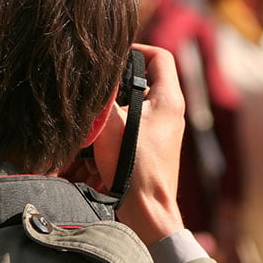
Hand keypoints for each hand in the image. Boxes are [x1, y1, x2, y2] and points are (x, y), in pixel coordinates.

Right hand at [92, 44, 186, 245]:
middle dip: (116, 86)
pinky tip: (93, 146)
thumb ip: (105, 97)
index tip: (112, 57)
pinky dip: (112, 133)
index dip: (136, 50)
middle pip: (143, 82)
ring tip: (92, 122)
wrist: (147, 213)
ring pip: (132, 107)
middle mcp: (170, 113)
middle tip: (96, 90)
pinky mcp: (151, 149)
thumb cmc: (136, 169)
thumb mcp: (114, 125)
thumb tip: (94, 78)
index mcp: (169, 100)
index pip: (160, 57)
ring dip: (110, 113)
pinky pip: (129, 130)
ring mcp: (162, 132)